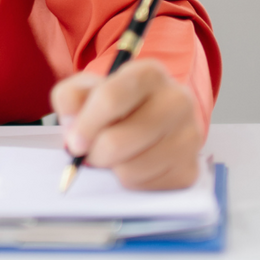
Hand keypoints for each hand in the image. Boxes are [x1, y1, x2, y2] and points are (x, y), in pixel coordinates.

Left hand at [50, 59, 203, 190]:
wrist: (149, 118)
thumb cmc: (116, 102)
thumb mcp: (87, 88)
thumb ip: (70, 96)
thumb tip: (71, 121)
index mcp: (150, 73)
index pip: (110, 99)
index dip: (85, 125)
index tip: (73, 141)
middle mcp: (177, 101)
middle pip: (117, 141)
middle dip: (94, 152)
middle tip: (90, 152)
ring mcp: (188, 136)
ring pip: (131, 168)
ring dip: (112, 168)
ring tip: (114, 155)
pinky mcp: (189, 169)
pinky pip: (146, 186)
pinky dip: (131, 181)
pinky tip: (133, 163)